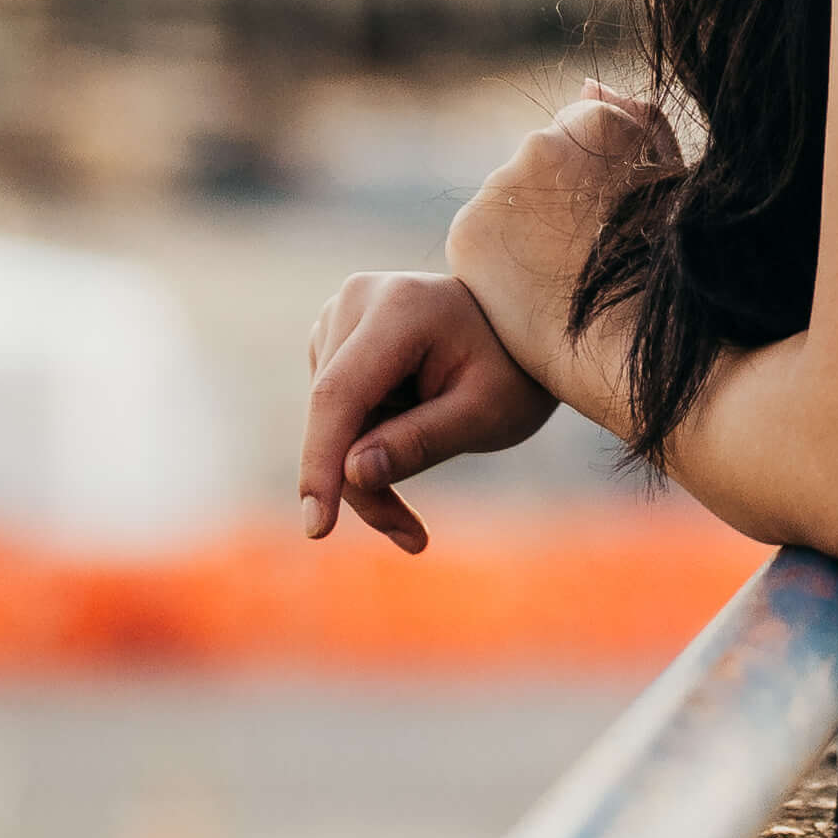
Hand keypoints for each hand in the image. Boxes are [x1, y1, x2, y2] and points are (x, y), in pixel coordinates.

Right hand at [298, 267, 557, 552]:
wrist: (520, 335)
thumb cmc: (515, 372)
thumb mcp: (486, 414)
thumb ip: (421, 442)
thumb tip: (352, 473)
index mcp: (399, 306)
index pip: (339, 394)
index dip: (321, 463)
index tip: (317, 528)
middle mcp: (357, 299)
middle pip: (332, 416)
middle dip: (359, 486)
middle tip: (411, 537)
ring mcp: (341, 316)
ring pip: (328, 424)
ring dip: (362, 476)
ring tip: (414, 514)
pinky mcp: (335, 340)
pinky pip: (333, 417)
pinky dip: (360, 455)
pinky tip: (404, 460)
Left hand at [440, 84, 663, 322]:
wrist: (628, 346)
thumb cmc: (667, 270)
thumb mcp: (674, 181)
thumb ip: (636, 121)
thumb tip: (587, 84)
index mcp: (600, 123)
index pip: (582, 132)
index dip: (598, 185)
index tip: (612, 228)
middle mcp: (541, 142)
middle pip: (541, 164)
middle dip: (556, 202)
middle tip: (587, 260)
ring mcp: (500, 186)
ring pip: (508, 202)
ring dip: (525, 231)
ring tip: (562, 282)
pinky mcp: (468, 231)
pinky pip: (480, 238)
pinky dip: (498, 263)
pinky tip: (533, 295)